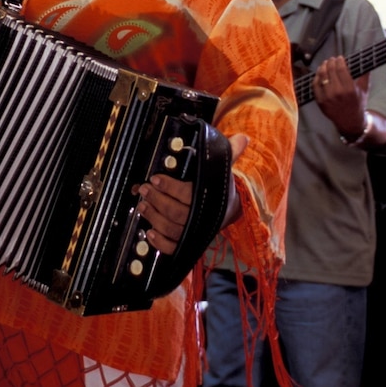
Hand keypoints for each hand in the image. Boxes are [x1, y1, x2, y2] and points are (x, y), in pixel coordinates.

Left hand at [138, 133, 248, 253]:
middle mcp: (205, 219)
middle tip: (145, 189)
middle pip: (177, 214)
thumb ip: (231, 152)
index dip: (170, 187)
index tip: (155, 178)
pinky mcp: (188, 244)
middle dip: (157, 200)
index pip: (189, 195)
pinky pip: (173, 248)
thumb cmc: (220, 186)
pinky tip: (149, 232)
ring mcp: (196, 234)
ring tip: (142, 204)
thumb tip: (242, 137)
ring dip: (154, 217)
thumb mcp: (224, 168)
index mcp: (214, 200)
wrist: (229, 209)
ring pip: (172, 230)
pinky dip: (160, 243)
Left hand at [312, 56, 368, 135]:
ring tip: (325, 64)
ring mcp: (327, 97)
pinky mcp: (320, 101)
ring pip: (321, 76)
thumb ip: (365, 75)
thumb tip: (365, 60)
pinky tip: (319, 73)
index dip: (339, 61)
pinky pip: (315, 85)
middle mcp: (337, 92)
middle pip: (330, 70)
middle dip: (330, 62)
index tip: (340, 58)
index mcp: (349, 88)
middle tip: (332, 59)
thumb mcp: (364, 89)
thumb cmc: (358, 104)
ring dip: (322, 67)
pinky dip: (316, 77)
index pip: (341, 68)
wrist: (350, 122)